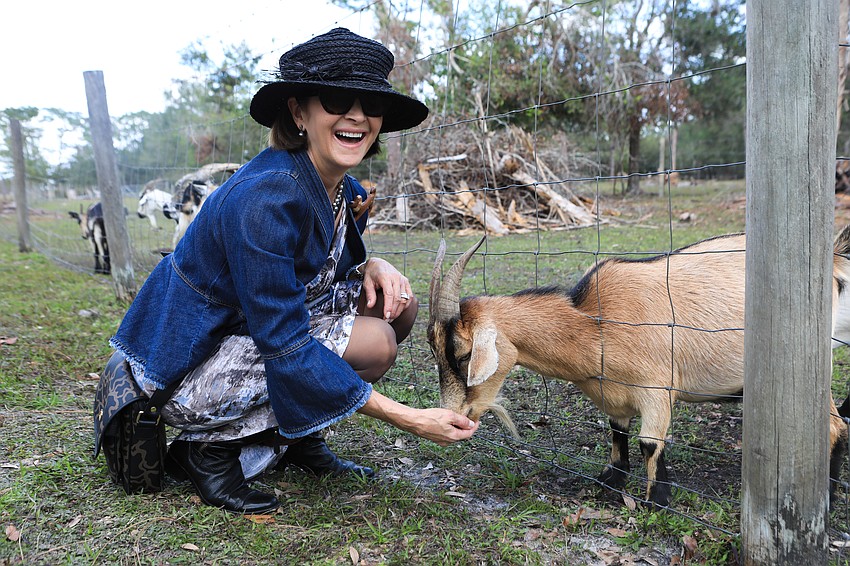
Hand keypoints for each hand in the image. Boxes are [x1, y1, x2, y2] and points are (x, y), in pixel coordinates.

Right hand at [358, 391, 478, 445]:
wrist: (413, 421)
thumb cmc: (429, 418)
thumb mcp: (449, 415)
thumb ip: (462, 420)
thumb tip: (471, 424)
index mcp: (453, 436)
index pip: (469, 434)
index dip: (475, 426)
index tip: (477, 420)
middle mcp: (448, 441)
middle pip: (462, 435)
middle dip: (467, 427)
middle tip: (469, 417)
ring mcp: (441, 441)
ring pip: (454, 434)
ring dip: (458, 427)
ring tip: (458, 417)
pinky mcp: (435, 438)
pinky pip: (447, 434)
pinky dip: (451, 428)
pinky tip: (447, 421)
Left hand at [360, 258, 413, 321]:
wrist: (379, 264)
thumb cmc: (372, 274)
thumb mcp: (367, 283)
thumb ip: (370, 294)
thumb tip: (370, 306)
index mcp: (386, 277)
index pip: (389, 294)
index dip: (388, 306)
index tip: (386, 316)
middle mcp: (396, 278)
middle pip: (398, 298)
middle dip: (393, 311)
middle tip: (387, 320)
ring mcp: (402, 280)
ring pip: (405, 298)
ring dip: (399, 310)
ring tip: (392, 317)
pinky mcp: (406, 282)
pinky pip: (409, 296)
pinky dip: (405, 305)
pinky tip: (399, 311)